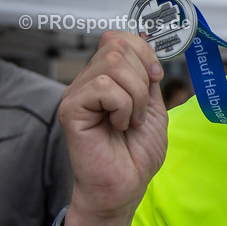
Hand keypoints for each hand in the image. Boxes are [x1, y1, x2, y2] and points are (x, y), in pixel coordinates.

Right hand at [59, 32, 167, 225]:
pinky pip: (105, 87)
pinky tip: (118, 126)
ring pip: (113, 63)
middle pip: (117, 45)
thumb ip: (148, 79)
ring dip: (135, 95)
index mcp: (107, 79)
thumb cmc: (135, 155)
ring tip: (130, 121)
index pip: (118, 38)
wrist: (124, 187)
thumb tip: (148, 50)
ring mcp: (78, 93)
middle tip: (140, 110)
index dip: (143, 51)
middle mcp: (89, 81)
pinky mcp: (71, 108)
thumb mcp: (153, 109)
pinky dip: (122, 107)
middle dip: (142, 77)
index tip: (155, 78)